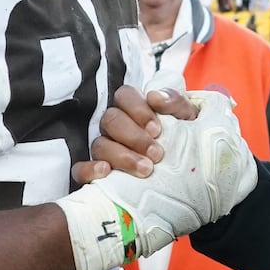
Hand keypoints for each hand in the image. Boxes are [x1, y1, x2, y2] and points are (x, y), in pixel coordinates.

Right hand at [71, 82, 199, 185]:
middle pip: (111, 120)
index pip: (124, 95)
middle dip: (134, 137)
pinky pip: (80, 169)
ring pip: (99, 145)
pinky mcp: (94, 172)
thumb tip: (155, 96)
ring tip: (146, 170)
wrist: (189, 174)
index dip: (138, 109)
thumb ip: (175, 102)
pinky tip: (106, 173)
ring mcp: (103, 148)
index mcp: (134, 109)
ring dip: (122, 156)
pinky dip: (89, 169)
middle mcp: (115, 126)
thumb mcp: (187, 119)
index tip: (157, 129)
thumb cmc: (185, 141)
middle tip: (157, 154)